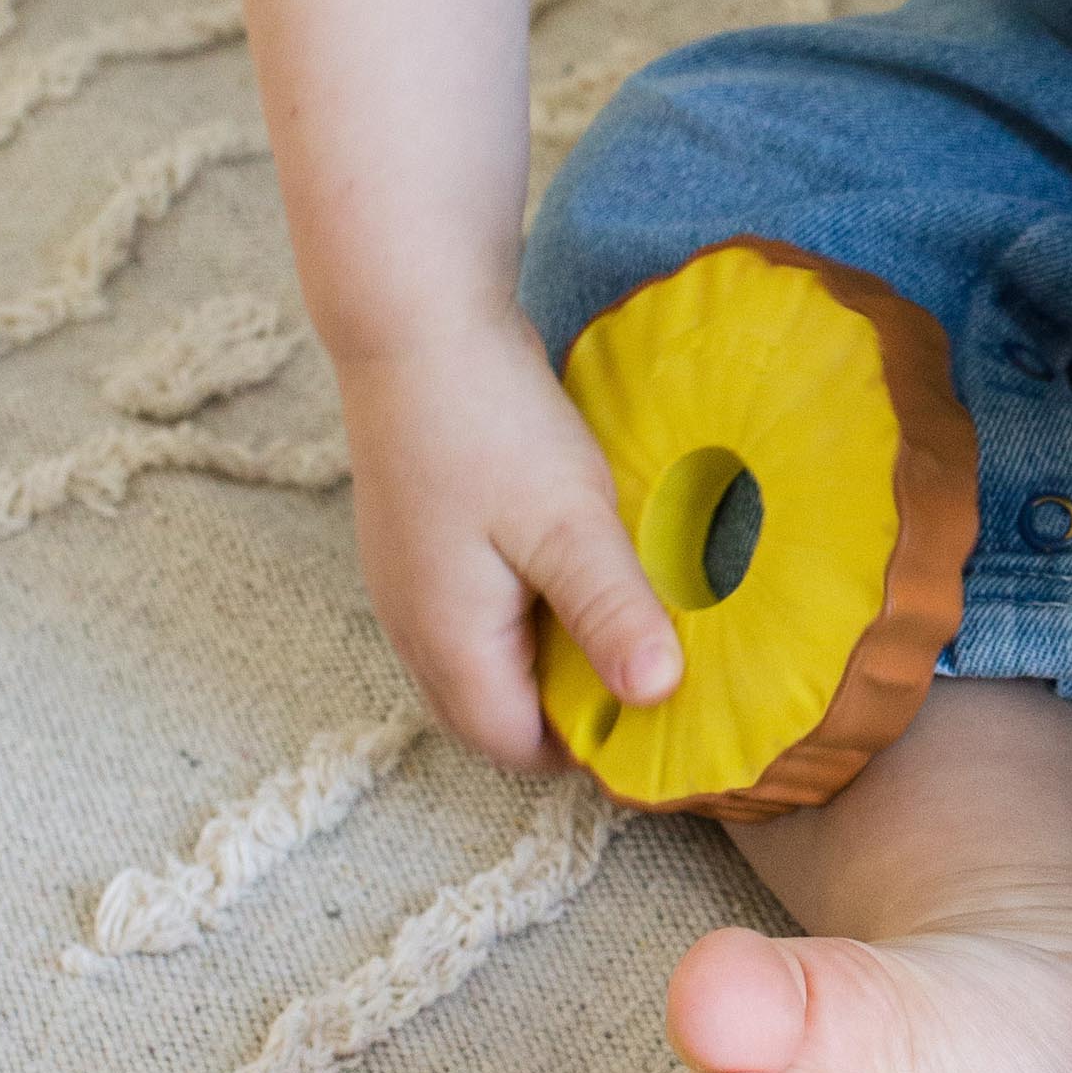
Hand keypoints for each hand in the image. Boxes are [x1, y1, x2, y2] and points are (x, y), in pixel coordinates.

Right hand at [337, 314, 680, 766]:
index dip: (586, 748)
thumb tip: (656, 696)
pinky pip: (479, 617)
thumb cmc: (489, 422)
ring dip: (551, 662)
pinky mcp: (422, 547)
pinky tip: (578, 578)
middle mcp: (413, 628)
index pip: (514, 747)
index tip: (661, 720)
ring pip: (486, 665)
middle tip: (650, 674)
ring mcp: (410, 587)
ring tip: (623, 626)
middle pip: (494, 715)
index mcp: (446, 641)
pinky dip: (530, 619)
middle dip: (569, 713)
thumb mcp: (569, 524)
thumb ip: (611, 612)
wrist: (414, 324)